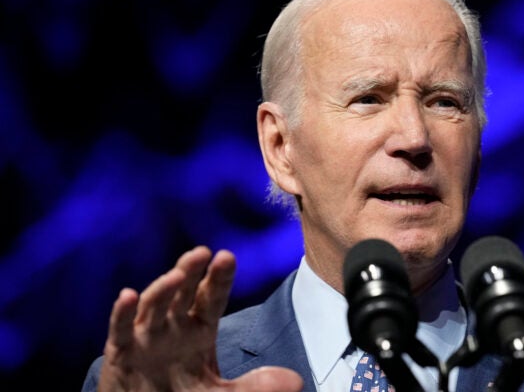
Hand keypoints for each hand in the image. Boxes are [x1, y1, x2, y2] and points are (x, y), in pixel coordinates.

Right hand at [97, 246, 302, 391]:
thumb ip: (255, 387)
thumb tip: (296, 381)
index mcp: (198, 328)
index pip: (211, 298)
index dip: (218, 278)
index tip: (227, 257)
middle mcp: (172, 326)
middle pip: (182, 292)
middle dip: (190, 271)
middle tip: (202, 252)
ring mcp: (144, 337)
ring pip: (153, 305)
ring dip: (162, 289)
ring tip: (175, 275)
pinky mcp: (121, 354)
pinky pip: (118, 331)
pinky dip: (120, 313)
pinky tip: (126, 295)